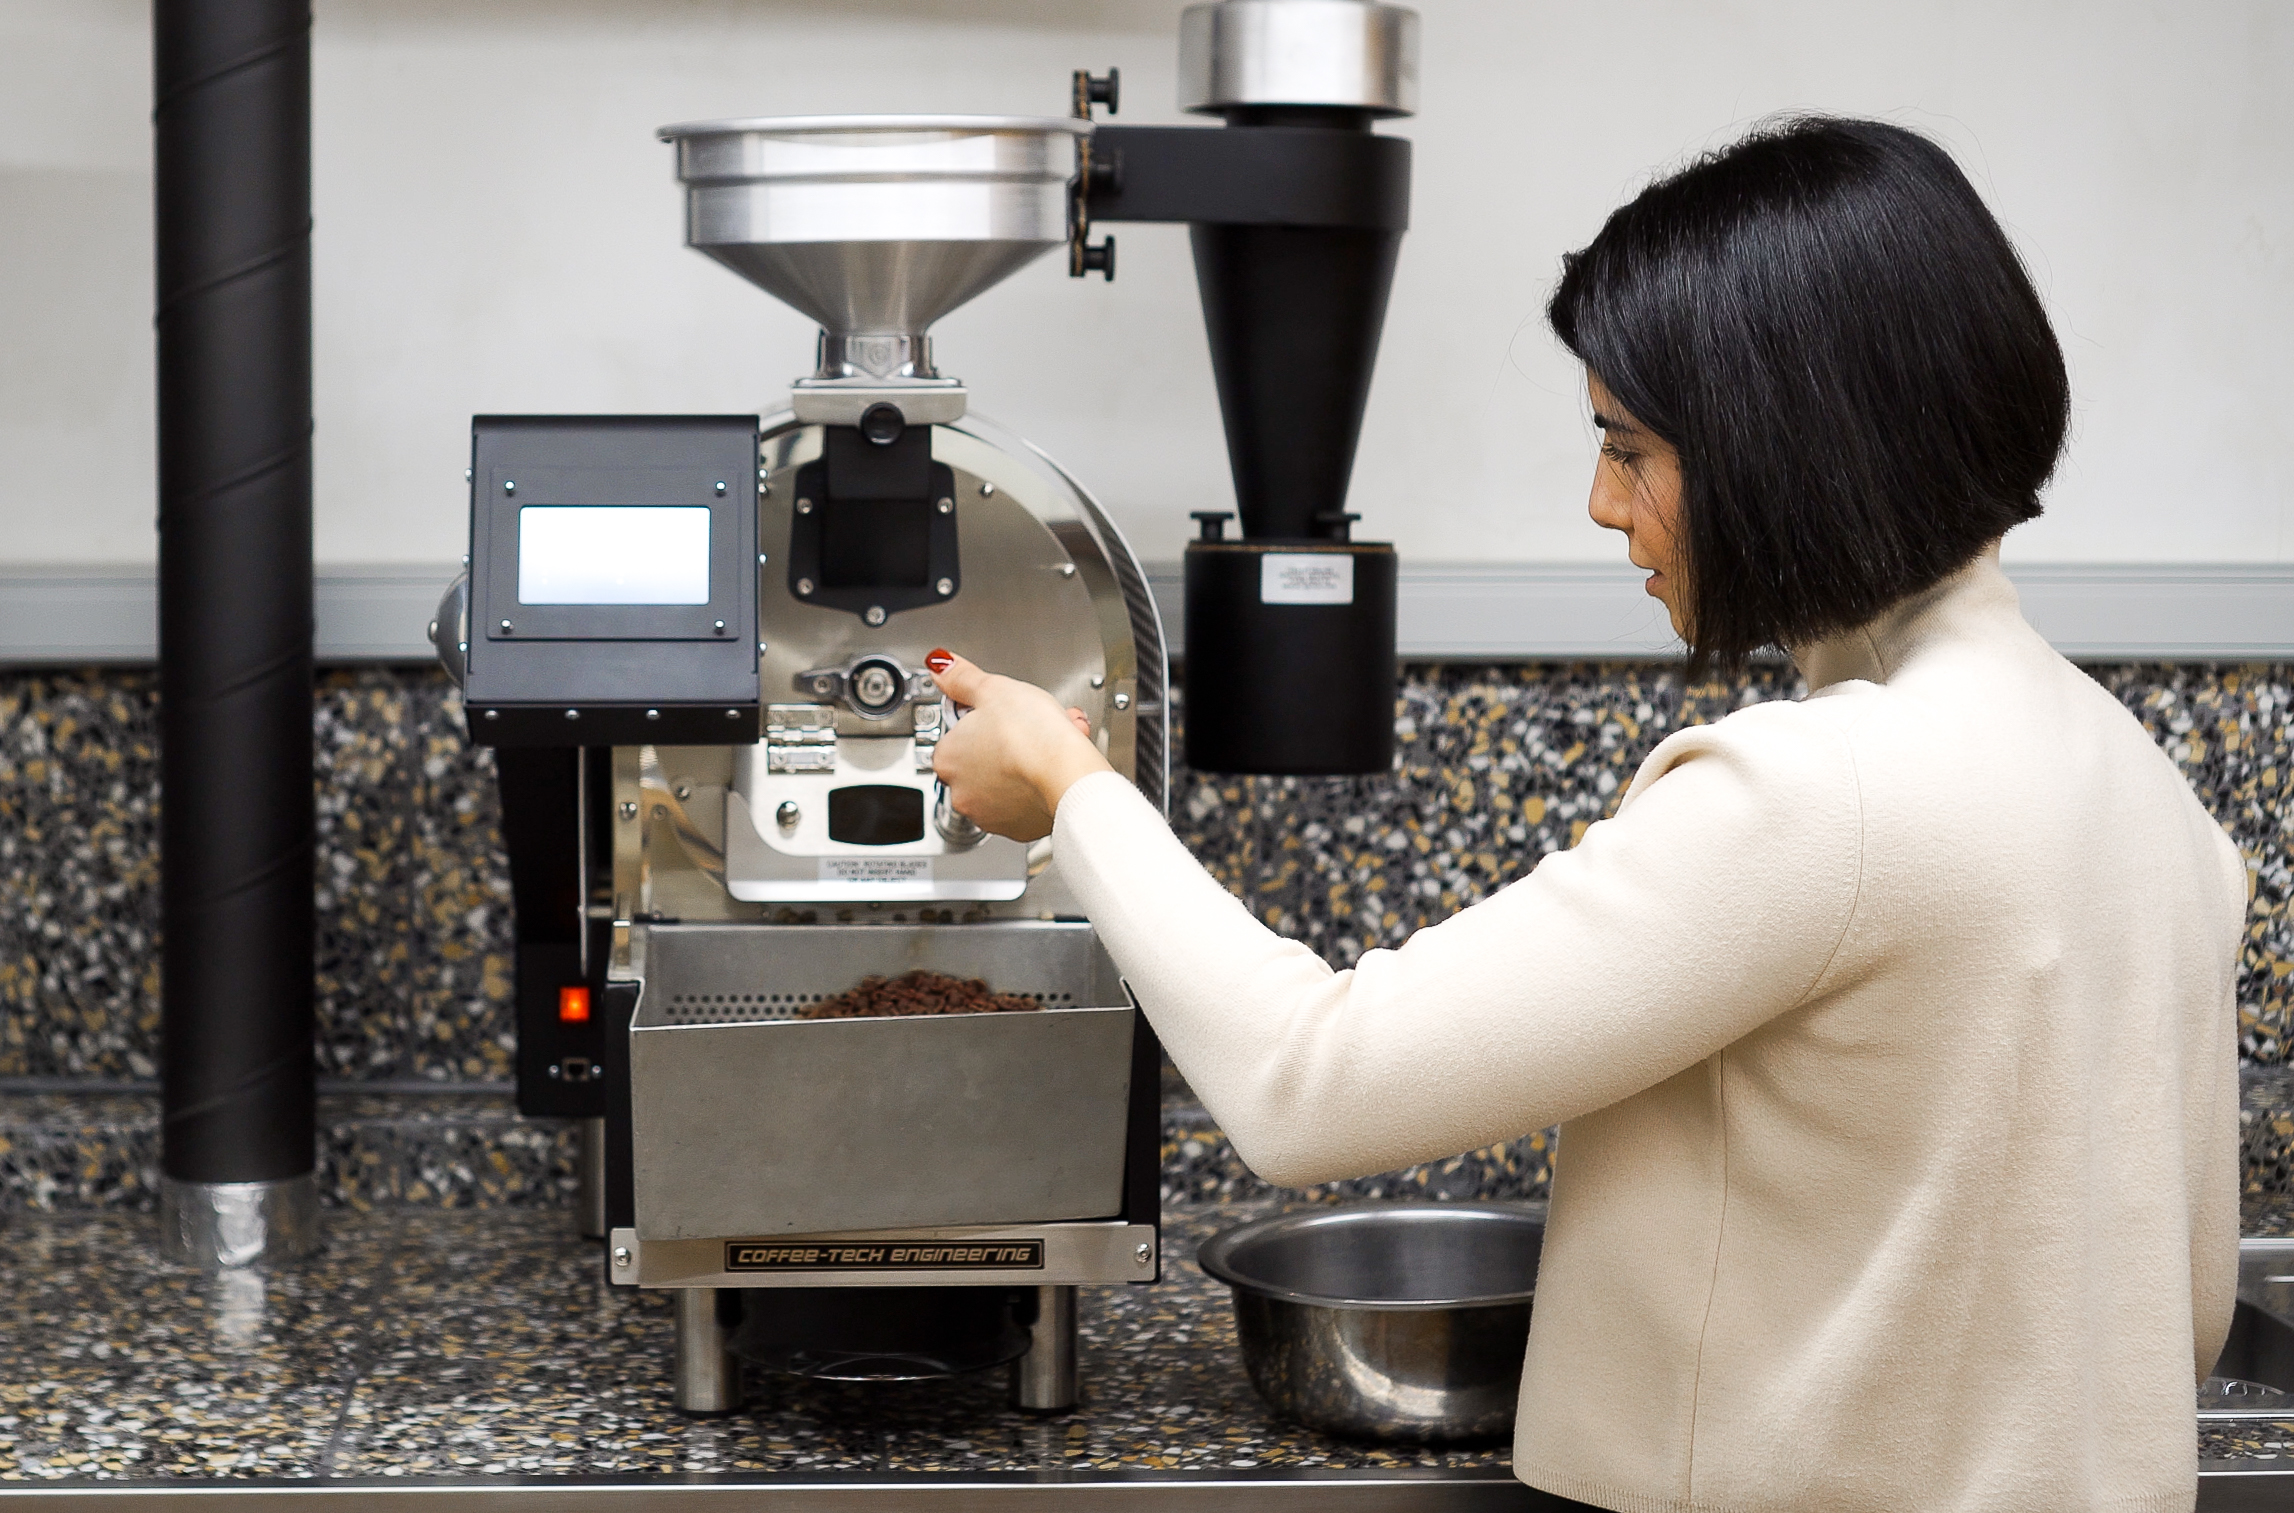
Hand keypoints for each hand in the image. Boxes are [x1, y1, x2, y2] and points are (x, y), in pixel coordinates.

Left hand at [928, 649, 1111, 842]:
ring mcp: (989, 815)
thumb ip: (962, 678)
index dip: (981, 722)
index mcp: (947, 757)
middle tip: (1029, 729)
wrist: (1070, 776)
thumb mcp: (993, 689)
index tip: (1001, 717)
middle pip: (980, 761)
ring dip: (1022, 765)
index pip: (956, 735)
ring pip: (1004, 783)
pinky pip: (1024, 805)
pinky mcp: (1018, 830)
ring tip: (1046, 747)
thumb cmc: (1034, 737)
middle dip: (1005, 744)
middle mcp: (961, 792)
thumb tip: (939, 664)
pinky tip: (1050, 770)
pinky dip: (1036, 788)